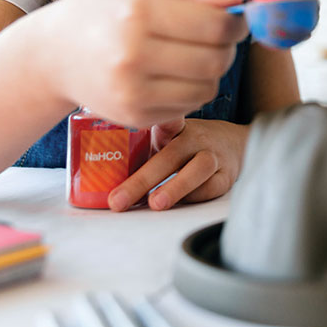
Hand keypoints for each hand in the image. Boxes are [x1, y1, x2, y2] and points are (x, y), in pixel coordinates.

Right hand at [23, 0, 246, 127]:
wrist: (50, 56)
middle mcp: (133, 55)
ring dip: (211, 73)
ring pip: (207, 89)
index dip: (237, 24)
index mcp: (137, 12)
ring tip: (191, 55)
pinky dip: (190, 91)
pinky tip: (170, 75)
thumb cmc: (100, 12)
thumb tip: (237, 4)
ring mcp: (132, 91)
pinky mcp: (133, 117)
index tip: (237, 21)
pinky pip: (187, 107)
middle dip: (227, 49)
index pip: (215, 26)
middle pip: (216, 61)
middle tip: (218, 38)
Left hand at [107, 119, 248, 211]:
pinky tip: (177, 205)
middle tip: (118, 200)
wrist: (235, 143)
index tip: (132, 123)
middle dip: (142, 179)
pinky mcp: (226, 176)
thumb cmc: (188, 143)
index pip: (164, 121)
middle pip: (171, 155)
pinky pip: (212, 187)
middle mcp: (195, 138)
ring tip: (155, 203)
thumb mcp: (168, 135)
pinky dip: (195, 196)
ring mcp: (213, 156)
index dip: (152, 122)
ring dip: (176, 186)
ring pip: (198, 169)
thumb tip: (90, 164)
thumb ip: (140, 143)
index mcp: (175, 127)